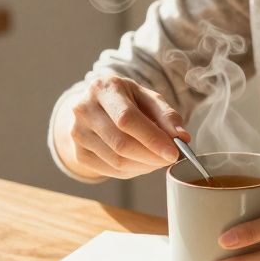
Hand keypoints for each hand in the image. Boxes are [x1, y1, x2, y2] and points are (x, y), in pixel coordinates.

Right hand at [55, 75, 190, 179]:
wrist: (94, 108)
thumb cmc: (126, 101)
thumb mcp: (147, 98)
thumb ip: (167, 115)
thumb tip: (182, 137)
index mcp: (103, 89)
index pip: (127, 119)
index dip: (152, 138)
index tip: (173, 152)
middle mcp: (84, 110)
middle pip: (121, 143)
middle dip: (151, 156)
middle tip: (170, 159)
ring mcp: (78, 133)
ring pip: (117, 161)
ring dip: (145, 165)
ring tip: (158, 159)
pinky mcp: (79, 153)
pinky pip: (111, 171)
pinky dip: (133, 171)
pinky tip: (142, 163)